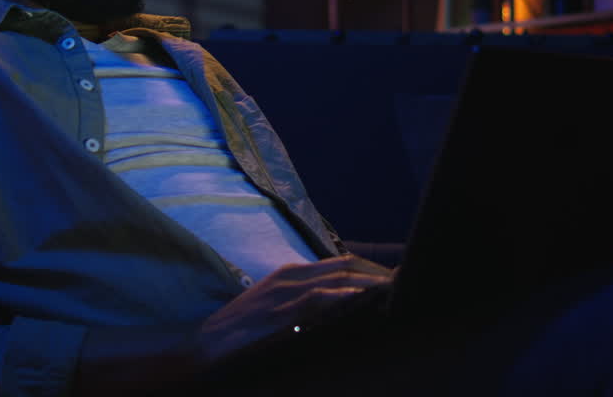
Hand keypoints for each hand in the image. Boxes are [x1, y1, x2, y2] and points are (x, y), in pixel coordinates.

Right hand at [194, 254, 391, 363]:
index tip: (399, 279)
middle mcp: (291, 277)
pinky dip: (345, 298)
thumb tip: (341, 309)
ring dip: (372, 284)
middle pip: (347, 266)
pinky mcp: (281, 313)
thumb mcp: (276, 310)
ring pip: (339, 278)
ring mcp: (285, 293)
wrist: (204, 348)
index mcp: (291, 273)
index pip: (343, 263)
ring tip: (398, 291)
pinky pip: (318, 299)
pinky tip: (366, 301)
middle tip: (408, 286)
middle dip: (380, 274)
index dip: (373, 269)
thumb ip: (305, 304)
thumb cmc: (242, 334)